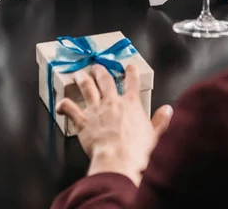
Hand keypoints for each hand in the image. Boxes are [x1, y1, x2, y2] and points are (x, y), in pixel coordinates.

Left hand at [56, 64, 172, 185]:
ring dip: (83, 79)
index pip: (132, 82)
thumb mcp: (156, 135)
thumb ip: (161, 121)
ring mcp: (96, 109)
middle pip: (106, 80)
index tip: (130, 67)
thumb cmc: (137, 152)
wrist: (119, 160)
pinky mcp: (83, 120)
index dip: (131, 72)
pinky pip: (70, 108)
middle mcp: (113, 102)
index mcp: (131, 104)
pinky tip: (60, 104)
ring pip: (88, 88)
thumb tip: (168, 110)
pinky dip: (64, 105)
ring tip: (79, 75)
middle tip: (98, 67)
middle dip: (101, 71)